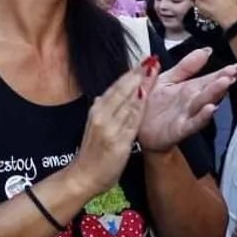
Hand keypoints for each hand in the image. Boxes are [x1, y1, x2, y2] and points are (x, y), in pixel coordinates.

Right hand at [70, 63, 148, 195]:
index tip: (142, 62)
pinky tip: (146, 96)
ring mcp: (110, 128)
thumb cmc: (91, 153)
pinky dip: (139, 107)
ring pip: (128, 102)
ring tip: (152, 72)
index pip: (116, 88)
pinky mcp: (118, 141)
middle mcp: (102, 116)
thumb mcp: (93, 127)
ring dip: (141, 86)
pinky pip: (131, 121)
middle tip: (151, 60)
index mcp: (97, 111)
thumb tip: (103, 97)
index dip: (130, 74)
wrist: (84, 176)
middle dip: (137, 75)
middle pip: (123, 91)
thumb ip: (101, 112)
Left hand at [137, 49, 236, 151]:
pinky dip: (203, 116)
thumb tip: (207, 50)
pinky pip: (193, 122)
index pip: (217, 75)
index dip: (236, 70)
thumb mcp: (168, 78)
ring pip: (205, 102)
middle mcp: (194, 100)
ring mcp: (188, 114)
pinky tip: (211, 108)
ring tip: (226, 81)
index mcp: (192, 86)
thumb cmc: (154, 103)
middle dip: (227, 78)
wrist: (137, 127)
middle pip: (214, 87)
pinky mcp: (180, 129)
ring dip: (216, 92)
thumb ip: (187, 66)